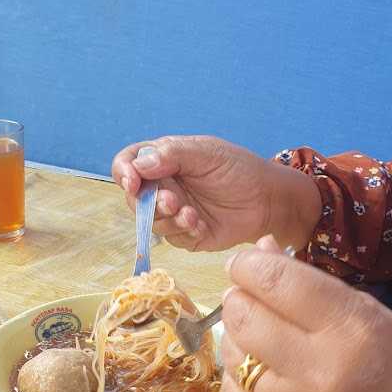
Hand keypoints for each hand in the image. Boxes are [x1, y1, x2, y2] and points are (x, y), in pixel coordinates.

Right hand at [112, 135, 320, 251]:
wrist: (268, 200)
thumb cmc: (239, 170)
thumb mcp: (206, 152)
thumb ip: (171, 154)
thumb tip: (138, 165)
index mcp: (163, 161)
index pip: (128, 163)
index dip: (123, 172)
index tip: (132, 181)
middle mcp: (164, 186)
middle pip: (134, 198)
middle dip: (148, 202)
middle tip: (171, 201)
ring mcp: (174, 212)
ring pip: (151, 222)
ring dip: (167, 219)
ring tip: (191, 214)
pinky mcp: (187, 235)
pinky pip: (173, 238)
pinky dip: (184, 231)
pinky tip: (200, 224)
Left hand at [221, 237, 391, 391]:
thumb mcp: (371, 313)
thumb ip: (310, 284)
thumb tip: (259, 251)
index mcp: (349, 332)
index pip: (276, 282)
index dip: (249, 264)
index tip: (245, 262)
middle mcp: (315, 373)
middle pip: (245, 316)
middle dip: (240, 295)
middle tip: (249, 294)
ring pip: (231, 354)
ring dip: (237, 332)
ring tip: (257, 328)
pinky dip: (237, 370)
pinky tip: (255, 363)